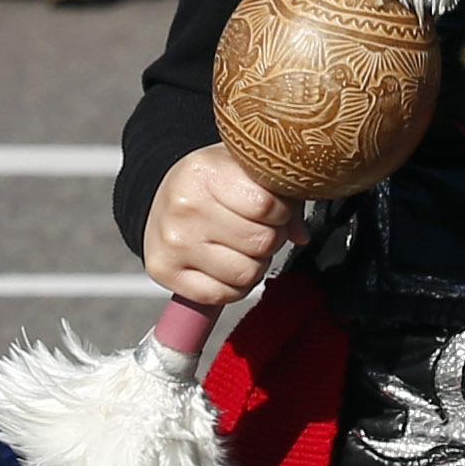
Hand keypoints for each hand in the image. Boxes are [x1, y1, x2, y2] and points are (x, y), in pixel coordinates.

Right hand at [143, 143, 294, 309]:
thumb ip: (281, 195)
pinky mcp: (166, 272)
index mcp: (205, 172)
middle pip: (260, 242)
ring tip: (242, 247)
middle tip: (259, 230)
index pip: (266, 205)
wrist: (164, 196)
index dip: (282, 212)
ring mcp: (173, 243)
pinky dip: (234, 287)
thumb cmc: (212, 182)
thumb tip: (301, 234)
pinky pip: (222, 295)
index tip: (275, 209)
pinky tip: (227, 265)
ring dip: (255, 265)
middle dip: (271, 239)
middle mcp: (184, 207)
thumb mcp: (244, 170)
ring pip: (246, 274)